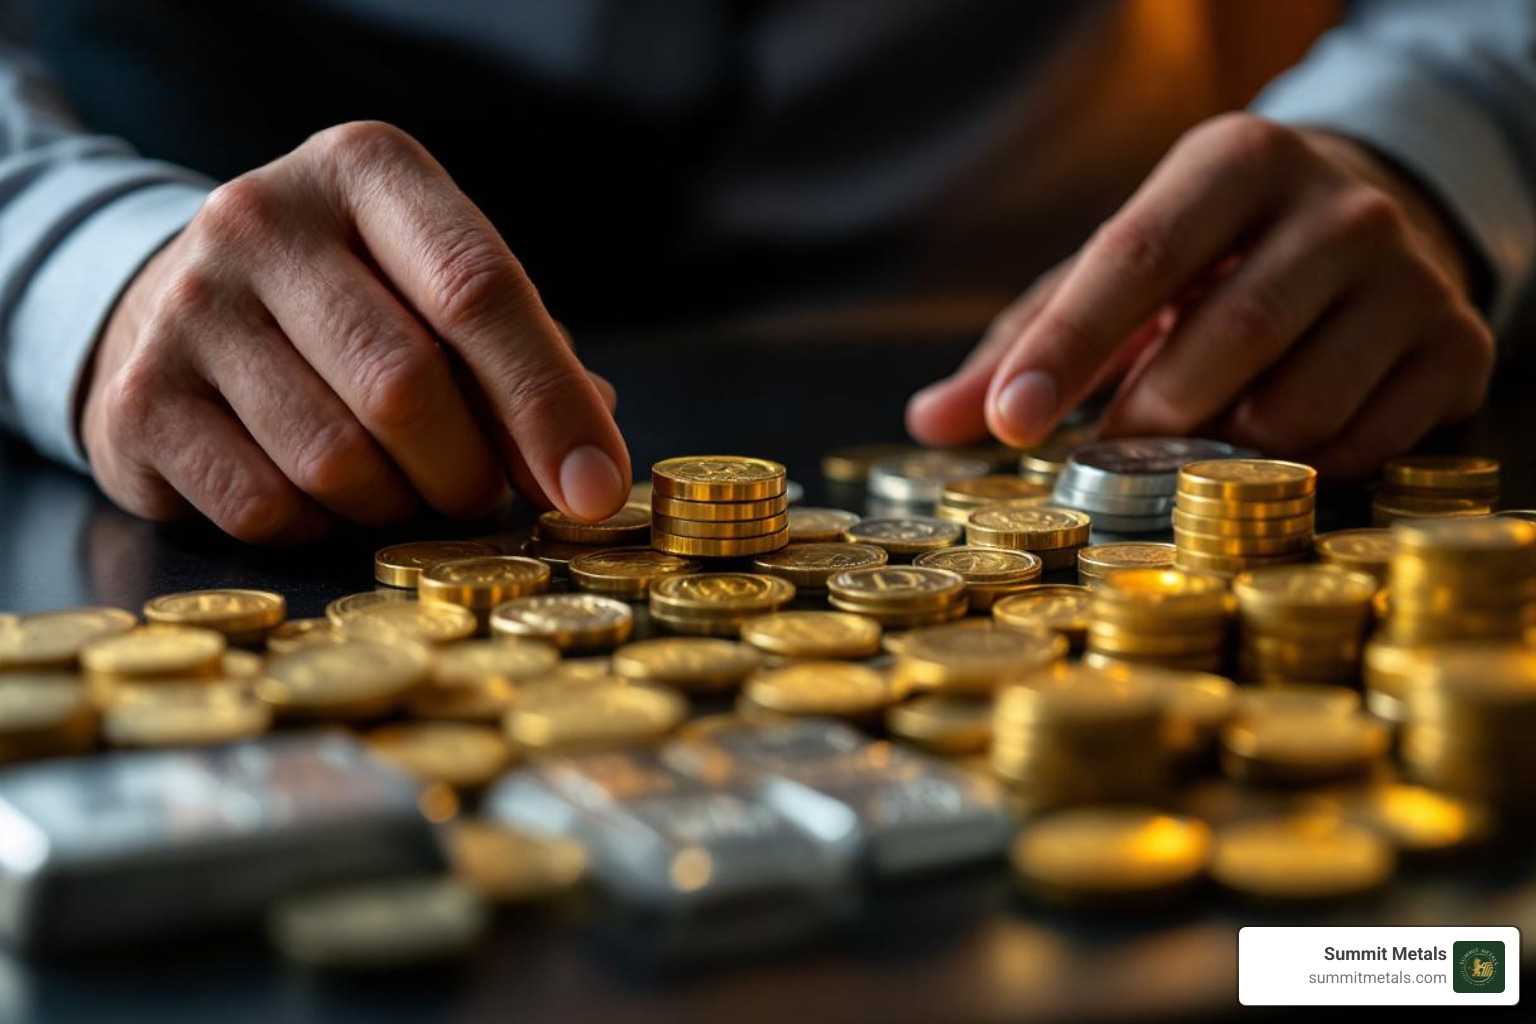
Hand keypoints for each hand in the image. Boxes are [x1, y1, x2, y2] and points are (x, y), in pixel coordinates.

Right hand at [81, 121, 628, 541]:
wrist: (179, 305)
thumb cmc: (356, 305)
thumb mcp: (440, 291)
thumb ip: (526, 359)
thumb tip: (590, 460)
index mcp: (366, 170)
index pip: (475, 287)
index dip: (548, 402)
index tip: (595, 489)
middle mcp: (261, 219)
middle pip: (405, 385)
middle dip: (468, 469)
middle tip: (481, 493)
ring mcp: (187, 306)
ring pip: (335, 461)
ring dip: (395, 505)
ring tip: (400, 485)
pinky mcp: (138, 401)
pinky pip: (266, 508)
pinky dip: (318, 527)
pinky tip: (319, 495)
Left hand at [907, 113, 1494, 476]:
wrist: (1373, 226)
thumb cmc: (1212, 261)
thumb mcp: (1118, 276)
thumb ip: (1022, 344)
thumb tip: (929, 421)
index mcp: (1235, 161)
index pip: (1135, 260)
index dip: (1065, 351)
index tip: (1008, 424)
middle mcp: (1338, 208)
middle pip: (1223, 345)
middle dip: (1149, 422)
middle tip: (1113, 455)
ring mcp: (1412, 279)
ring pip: (1295, 412)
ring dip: (1224, 454)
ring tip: (1205, 435)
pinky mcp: (1459, 348)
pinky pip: (1360, 449)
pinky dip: (1300, 470)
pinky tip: (1279, 440)